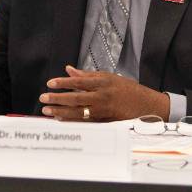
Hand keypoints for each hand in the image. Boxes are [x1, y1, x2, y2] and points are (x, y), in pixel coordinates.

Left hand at [38, 65, 169, 120]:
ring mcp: (104, 111)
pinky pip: (86, 122)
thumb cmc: (127, 89)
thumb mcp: (109, 77)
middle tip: (43, 99)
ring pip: (79, 113)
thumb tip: (68, 69)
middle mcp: (103, 96)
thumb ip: (87, 74)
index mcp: (103, 83)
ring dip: (62, 112)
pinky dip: (73, 121)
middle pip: (76, 98)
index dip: (63, 83)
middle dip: (58, 99)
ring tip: (48, 112)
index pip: (79, 81)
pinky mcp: (106, 122)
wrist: (148, 105)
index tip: (50, 84)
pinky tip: (62, 120)